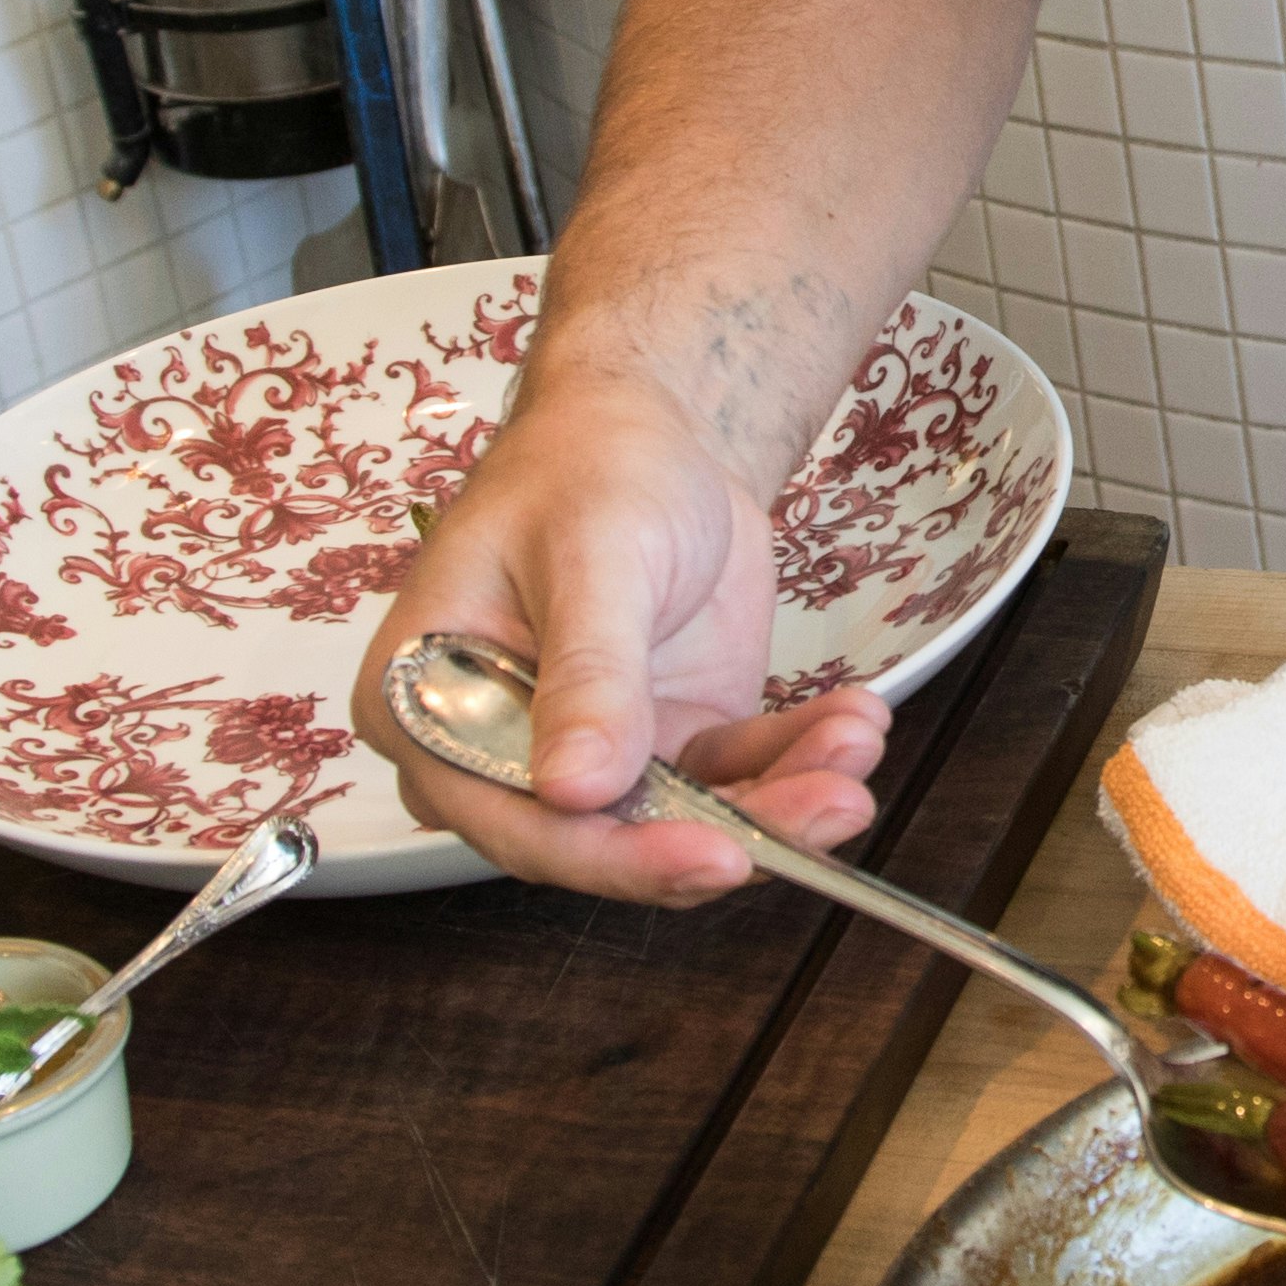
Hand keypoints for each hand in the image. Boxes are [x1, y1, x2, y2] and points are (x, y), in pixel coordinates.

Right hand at [350, 351, 889, 904]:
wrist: (652, 430)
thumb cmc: (584, 466)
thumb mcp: (590, 555)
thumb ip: (588, 673)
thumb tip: (576, 788)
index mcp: (430, 708)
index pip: (515, 822)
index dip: (614, 856)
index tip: (712, 854)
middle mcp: (501, 753)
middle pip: (609, 842)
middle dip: (729, 834)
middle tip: (825, 806)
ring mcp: (592, 756)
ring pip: (686, 824)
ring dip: (783, 801)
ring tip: (854, 745)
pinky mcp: (667, 743)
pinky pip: (735, 781)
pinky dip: (797, 762)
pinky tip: (851, 723)